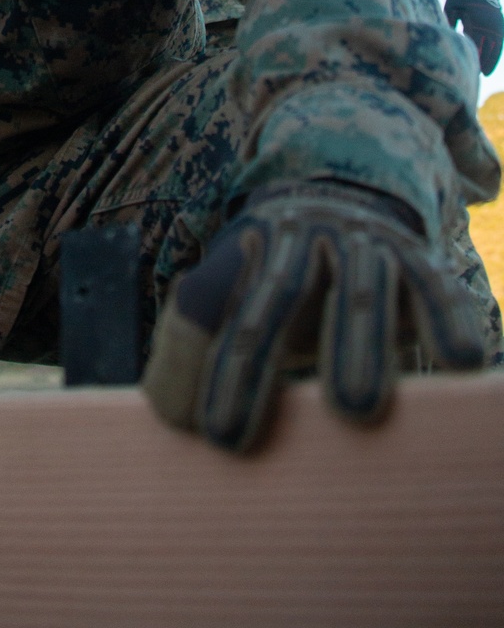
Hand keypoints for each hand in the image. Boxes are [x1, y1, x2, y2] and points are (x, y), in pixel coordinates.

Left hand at [143, 180, 484, 453]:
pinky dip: (445, 321)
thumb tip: (167, 424)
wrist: (347, 189)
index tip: (182, 431)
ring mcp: (357, 241)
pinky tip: (460, 362)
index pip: (203, 304)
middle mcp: (295, 238)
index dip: (186, 365)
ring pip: (356, 291)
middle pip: (272, 300)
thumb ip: (202, 346)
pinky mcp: (413, 254)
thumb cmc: (283, 273)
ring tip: (354, 411)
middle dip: (249, 367)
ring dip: (356, 346)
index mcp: (241, 252)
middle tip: (230, 439)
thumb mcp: (237, 291)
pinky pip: (432, 287)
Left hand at [444, 0, 503, 76]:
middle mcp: (488, 24)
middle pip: (485, 48)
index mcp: (475, 19)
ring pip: (495, 47)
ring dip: (490, 61)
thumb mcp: (452, 6)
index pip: (473, 42)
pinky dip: (496, 54)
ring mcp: (496, 24)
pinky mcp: (499, 24)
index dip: (471, 56)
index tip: (466, 68)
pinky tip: (491, 64)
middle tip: (473, 76)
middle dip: (480, 62)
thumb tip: (446, 36)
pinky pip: (500, 42)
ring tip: (484, 73)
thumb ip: (450, 22)